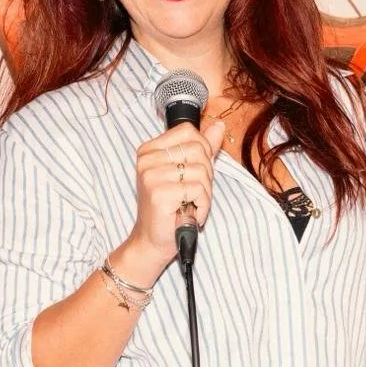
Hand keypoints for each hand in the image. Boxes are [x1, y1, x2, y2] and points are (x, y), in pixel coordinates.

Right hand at [115, 119, 227, 280]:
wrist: (153, 241)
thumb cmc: (170, 208)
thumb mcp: (187, 173)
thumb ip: (202, 149)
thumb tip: (219, 126)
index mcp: (150, 149)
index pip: (189, 132)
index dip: (203, 151)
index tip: (194, 173)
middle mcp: (147, 159)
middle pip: (198, 149)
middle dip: (206, 175)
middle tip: (194, 193)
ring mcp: (151, 175)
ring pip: (201, 171)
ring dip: (205, 193)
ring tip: (191, 205)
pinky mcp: (159, 193)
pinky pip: (198, 190)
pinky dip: (202, 205)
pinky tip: (191, 214)